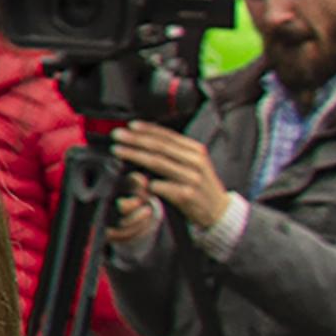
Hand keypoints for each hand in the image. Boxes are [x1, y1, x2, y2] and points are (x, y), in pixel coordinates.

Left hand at [112, 119, 230, 230]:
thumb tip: (144, 137)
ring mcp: (192, 178)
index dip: (147, 129)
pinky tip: (135, 180)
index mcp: (195, 150)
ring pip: (157, 163)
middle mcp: (195, 162)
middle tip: (116, 135)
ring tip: (117, 150)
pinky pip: (160, 186)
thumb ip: (173, 152)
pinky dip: (146, 182)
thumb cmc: (198, 185)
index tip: (130, 125)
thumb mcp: (192, 163)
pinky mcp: (187, 195)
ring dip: (134, 155)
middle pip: (160, 147)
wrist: (218, 210)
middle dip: (135, 139)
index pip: (168, 135)